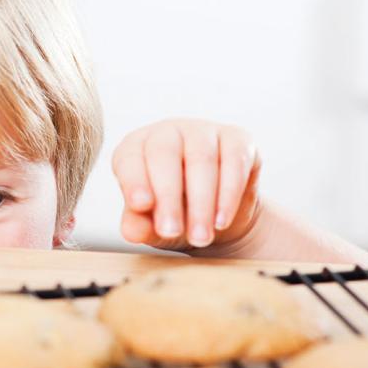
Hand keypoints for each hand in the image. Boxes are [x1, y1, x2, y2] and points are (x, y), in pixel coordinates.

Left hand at [111, 119, 261, 252]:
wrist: (220, 218)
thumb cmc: (177, 214)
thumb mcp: (153, 225)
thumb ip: (140, 225)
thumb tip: (131, 231)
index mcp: (137, 148)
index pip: (130, 157)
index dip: (134, 180)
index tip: (141, 205)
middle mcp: (168, 132)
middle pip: (164, 154)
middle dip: (168, 197)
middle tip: (171, 231)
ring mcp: (204, 131)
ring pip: (202, 159)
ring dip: (201, 203)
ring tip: (200, 237)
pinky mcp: (238, 138)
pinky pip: (235, 161)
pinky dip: (228, 195)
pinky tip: (221, 220)